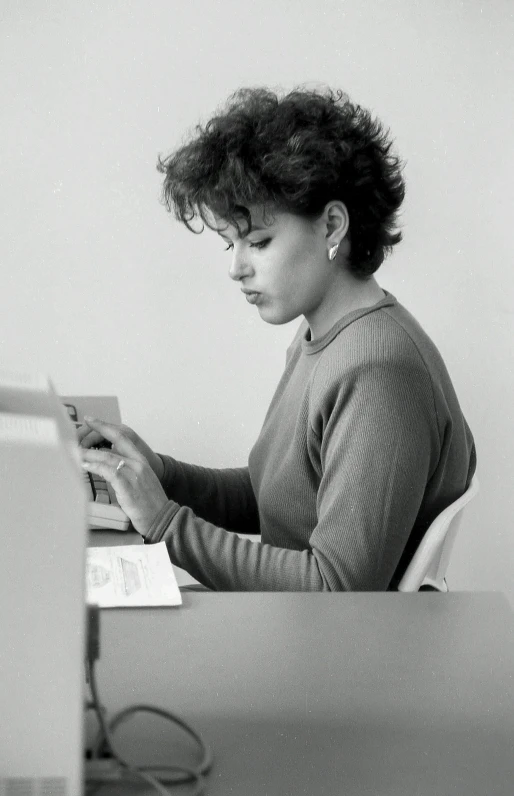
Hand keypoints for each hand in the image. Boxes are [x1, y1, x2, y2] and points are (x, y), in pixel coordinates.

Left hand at [80, 419, 168, 536]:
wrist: (162, 518)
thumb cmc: (150, 504)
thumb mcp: (141, 482)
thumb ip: (126, 473)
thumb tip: (107, 470)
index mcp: (142, 461)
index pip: (122, 437)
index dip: (105, 427)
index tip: (91, 419)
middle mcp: (138, 463)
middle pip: (113, 442)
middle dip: (92, 435)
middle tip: (75, 435)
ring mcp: (134, 473)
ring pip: (107, 456)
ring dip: (88, 453)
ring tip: (74, 451)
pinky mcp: (127, 484)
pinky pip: (107, 470)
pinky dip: (94, 466)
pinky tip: (84, 465)